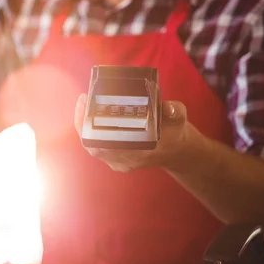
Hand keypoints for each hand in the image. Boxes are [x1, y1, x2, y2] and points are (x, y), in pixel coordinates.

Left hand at [74, 94, 200, 171]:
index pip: (109, 146)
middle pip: (95, 146)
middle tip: (83, 100)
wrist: (176, 151)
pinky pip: (96, 148)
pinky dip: (90, 133)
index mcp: (142, 153)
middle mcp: (128, 160)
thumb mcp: (180, 119)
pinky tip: (87, 115)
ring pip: (93, 147)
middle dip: (84, 123)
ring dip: (85, 127)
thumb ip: (176, 111)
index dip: (95, 129)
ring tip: (83, 104)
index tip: (88, 108)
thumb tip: (168, 107)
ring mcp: (120, 163)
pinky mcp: (116, 160)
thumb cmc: (175, 132)